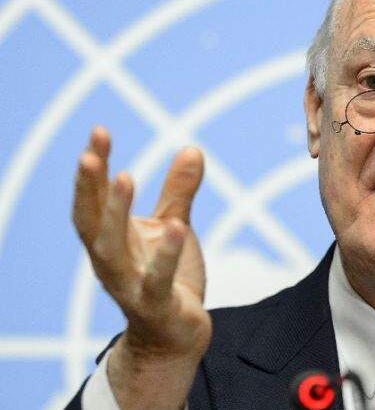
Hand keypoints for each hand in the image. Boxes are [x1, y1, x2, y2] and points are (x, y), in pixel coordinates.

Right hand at [72, 127, 209, 408]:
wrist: (177, 335)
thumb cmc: (169, 278)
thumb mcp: (173, 227)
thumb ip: (179, 192)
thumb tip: (192, 147)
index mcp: (111, 240)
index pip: (93, 200)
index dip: (93, 169)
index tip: (99, 131)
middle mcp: (111, 261)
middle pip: (92, 221)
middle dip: (90, 186)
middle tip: (91, 152)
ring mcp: (129, 285)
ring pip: (113, 249)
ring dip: (115, 214)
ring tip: (124, 177)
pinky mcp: (156, 305)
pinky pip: (157, 280)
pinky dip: (164, 254)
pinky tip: (175, 227)